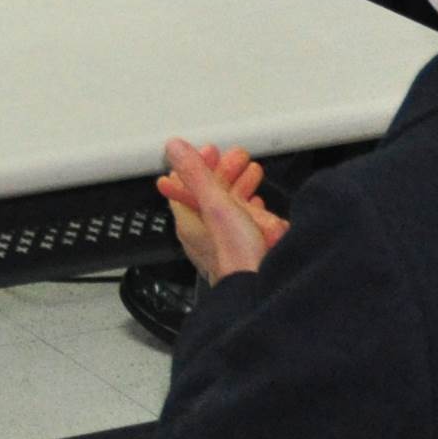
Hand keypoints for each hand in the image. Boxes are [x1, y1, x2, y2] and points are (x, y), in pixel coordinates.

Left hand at [157, 137, 286, 282]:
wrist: (263, 289)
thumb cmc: (237, 257)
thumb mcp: (216, 206)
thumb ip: (196, 176)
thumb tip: (174, 149)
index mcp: (190, 222)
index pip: (185, 186)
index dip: (197, 165)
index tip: (211, 150)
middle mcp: (204, 234)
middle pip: (210, 194)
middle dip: (225, 172)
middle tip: (238, 157)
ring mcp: (225, 243)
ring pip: (229, 207)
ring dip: (240, 187)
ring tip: (252, 171)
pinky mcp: (245, 251)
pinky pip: (245, 224)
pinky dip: (252, 209)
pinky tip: (259, 205)